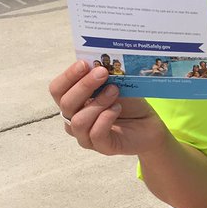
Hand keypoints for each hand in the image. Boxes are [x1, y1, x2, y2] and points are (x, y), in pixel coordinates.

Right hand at [49, 60, 167, 156]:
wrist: (149, 123)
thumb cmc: (128, 103)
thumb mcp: (114, 84)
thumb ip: (101, 76)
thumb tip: (94, 61)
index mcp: (73, 102)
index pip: (57, 90)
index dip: (68, 76)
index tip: (84, 63)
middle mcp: (74, 120)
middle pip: (66, 103)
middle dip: (84, 85)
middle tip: (102, 72)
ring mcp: (86, 136)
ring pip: (79, 121)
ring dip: (98, 102)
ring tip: (115, 90)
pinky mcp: (103, 147)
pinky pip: (96, 133)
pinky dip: (106, 117)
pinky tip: (117, 108)